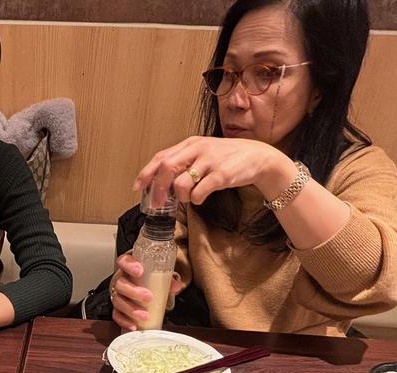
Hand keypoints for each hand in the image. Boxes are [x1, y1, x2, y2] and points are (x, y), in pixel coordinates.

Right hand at [110, 253, 182, 331]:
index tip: (139, 271)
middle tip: (148, 297)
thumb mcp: (159, 275)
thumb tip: (176, 286)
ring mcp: (118, 294)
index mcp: (128, 267)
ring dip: (131, 309)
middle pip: (121, 284)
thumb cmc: (149, 278)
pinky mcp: (118, 308)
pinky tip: (134, 325)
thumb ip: (168, 279)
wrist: (144, 286)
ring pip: (118, 301)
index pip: (124, 262)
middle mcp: (121, 279)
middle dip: (134, 292)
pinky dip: (124, 321)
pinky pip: (117, 315)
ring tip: (145, 315)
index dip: (129, 266)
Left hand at [133, 136, 293, 204]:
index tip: (138, 188)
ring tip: (189, 197)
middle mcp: (198, 149)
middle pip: (166, 168)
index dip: (146, 173)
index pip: (161, 157)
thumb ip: (184, 162)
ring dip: (180, 196)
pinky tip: (201, 197)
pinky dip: (196, 199)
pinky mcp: (222, 175)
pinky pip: (199, 193)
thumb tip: (160, 182)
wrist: (258, 157)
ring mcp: (210, 161)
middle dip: (157, 189)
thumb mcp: (203, 152)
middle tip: (157, 203)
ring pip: (181, 184)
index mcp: (190, 144)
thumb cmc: (227, 158)